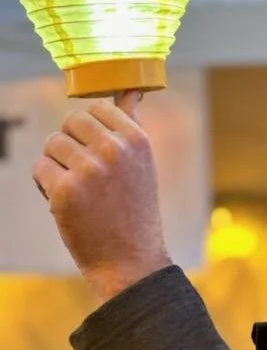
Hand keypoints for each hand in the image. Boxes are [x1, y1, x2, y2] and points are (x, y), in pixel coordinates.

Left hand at [32, 91, 170, 299]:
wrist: (130, 259)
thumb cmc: (134, 208)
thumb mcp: (142, 162)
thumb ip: (130, 124)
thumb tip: (130, 90)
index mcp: (136, 139)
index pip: (96, 108)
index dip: (87, 129)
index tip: (93, 150)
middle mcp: (114, 150)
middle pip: (70, 121)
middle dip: (68, 142)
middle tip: (78, 168)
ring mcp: (89, 170)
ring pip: (52, 144)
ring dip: (55, 164)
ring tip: (74, 187)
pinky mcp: (65, 191)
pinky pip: (40, 169)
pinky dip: (44, 184)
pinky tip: (64, 201)